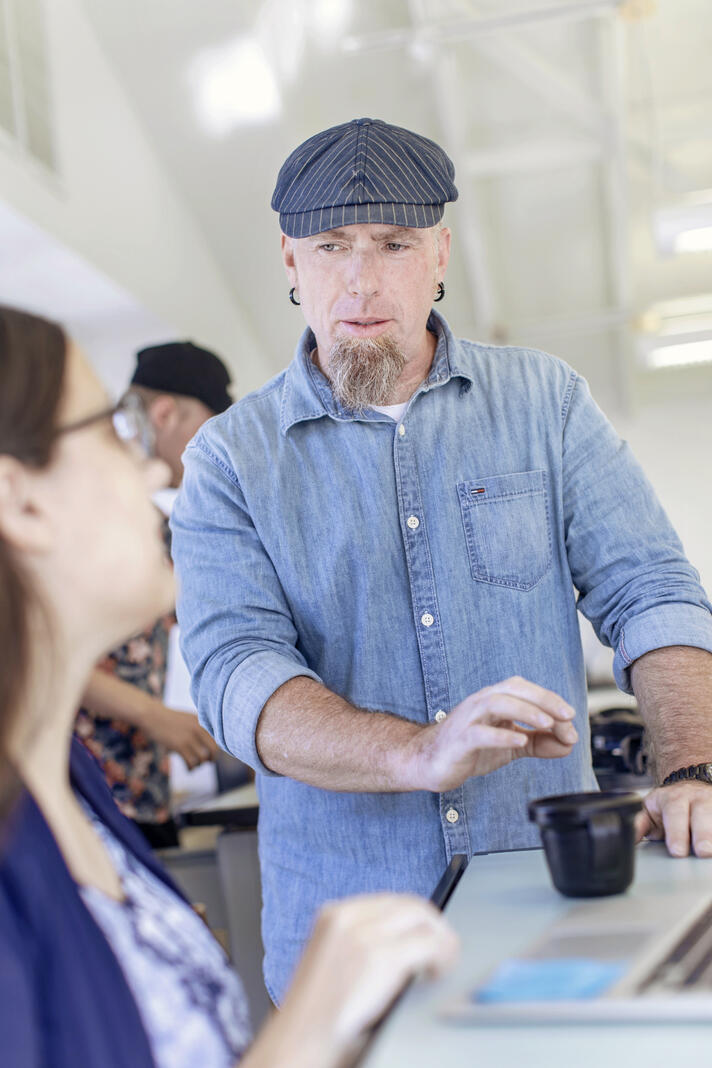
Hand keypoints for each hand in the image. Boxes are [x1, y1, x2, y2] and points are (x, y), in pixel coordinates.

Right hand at [145, 706, 218, 768]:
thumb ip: (199, 728)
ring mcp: (189, 737)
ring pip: (203, 758)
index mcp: (202, 721)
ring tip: (193, 765)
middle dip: (211, 759)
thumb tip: (211, 745)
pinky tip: (188, 768)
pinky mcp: (179, 745)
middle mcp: (198, 728)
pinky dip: (190, 768)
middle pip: (214, 750)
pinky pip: (191, 762)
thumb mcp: (188, 719)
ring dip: (199, 765)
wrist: (151, 715)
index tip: (212, 755)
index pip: (218, 739)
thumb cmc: (168, 719)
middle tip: (206, 763)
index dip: (216, 750)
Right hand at [277, 894, 458, 1065]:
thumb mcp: (333, 962)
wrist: (299, 1041)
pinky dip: (443, 956)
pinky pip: (429, 944)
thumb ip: (360, 943)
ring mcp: (364, 935)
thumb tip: (402, 942)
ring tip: (443, 963)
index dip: (414, 918)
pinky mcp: (381, 957)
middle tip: (444, 949)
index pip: (389, 900)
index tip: (427, 933)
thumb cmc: (315, 1015)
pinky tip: (438, 974)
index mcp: (332, 915)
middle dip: (432, 925)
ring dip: (441, 939)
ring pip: (423, 919)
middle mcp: (348, 917)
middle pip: (409, 904)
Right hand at [408, 676, 577, 791]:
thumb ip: (539, 742)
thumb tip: (569, 742)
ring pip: (496, 703)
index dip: (550, 699)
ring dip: (525, 711)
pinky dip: (501, 736)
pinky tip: (518, 742)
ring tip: (546, 723)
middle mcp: (481, 703)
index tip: (570, 718)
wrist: (428, 762)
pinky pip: (479, 733)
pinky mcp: (459, 740)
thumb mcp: (510, 744)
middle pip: (513, 689)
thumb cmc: (468, 748)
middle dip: (543, 700)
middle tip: (566, 716)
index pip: (525, 689)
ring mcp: (468, 720)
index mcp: (494, 700)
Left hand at [635, 781, 711, 857]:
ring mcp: (711, 803)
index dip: (676, 833)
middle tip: (702, 851)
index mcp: (673, 798)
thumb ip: (639, 824)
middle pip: (701, 813)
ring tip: (711, 851)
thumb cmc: (669, 805)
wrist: (689, 787)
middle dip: (702, 833)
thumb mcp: (651, 810)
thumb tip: (628, 838)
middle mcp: (696, 798)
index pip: (674, 812)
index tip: (677, 851)